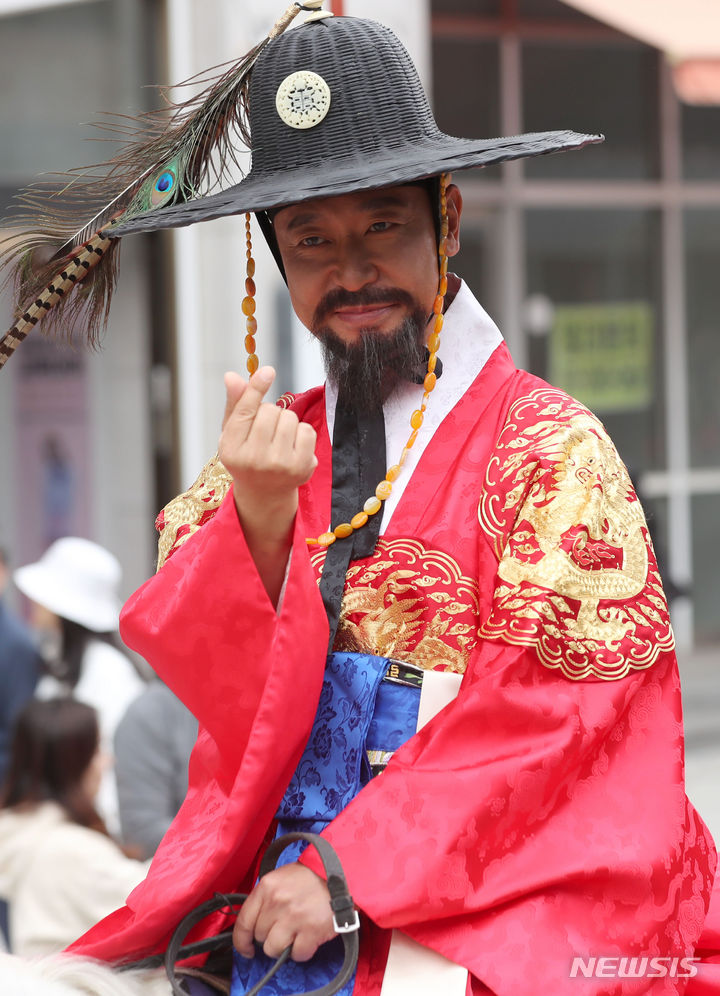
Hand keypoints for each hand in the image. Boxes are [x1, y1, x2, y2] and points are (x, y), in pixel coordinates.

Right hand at [219, 367, 316, 601]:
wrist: (264, 494)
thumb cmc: (246, 457)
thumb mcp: (233, 434)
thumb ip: (235, 405)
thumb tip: (232, 376)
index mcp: (231, 450)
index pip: (246, 411)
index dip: (256, 388)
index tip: (268, 371)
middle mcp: (254, 460)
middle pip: (270, 411)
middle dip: (270, 413)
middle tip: (264, 432)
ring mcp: (279, 466)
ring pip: (289, 418)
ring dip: (286, 422)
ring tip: (277, 439)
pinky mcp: (301, 468)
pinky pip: (307, 430)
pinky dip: (301, 433)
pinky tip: (291, 448)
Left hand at [233, 863, 335, 962]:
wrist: (342, 872)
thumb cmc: (310, 876)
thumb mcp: (281, 877)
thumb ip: (265, 897)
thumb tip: (253, 922)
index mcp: (267, 886)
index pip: (243, 922)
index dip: (241, 941)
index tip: (246, 948)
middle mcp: (277, 902)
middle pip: (260, 936)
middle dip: (270, 936)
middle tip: (285, 926)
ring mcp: (294, 917)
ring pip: (273, 949)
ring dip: (284, 946)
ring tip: (296, 933)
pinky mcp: (311, 931)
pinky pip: (297, 954)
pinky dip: (302, 950)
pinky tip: (309, 936)